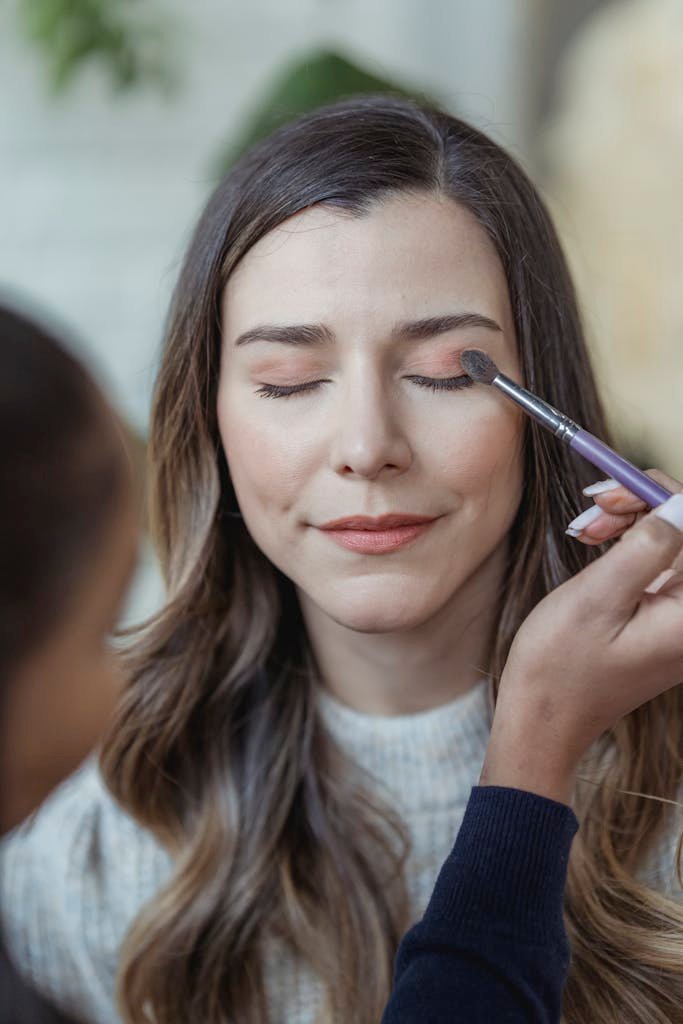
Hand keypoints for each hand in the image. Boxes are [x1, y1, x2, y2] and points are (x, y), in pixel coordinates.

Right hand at [480, 476, 682, 804]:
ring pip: (673, 541)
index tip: (617, 491)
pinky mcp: (664, 616)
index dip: (664, 497)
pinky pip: (659, 563)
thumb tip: (676, 506)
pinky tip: (595, 541)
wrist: (543, 718)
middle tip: (596, 505)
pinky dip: (629, 543)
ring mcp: (681, 618)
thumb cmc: (562, 667)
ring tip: (586, 527)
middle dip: (646, 506)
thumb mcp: (598, 598)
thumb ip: (646, 548)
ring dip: (633, 521)